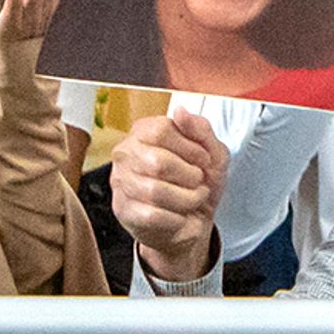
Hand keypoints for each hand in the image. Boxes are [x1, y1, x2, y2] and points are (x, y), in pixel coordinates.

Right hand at [108, 108, 228, 282]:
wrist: (193, 222)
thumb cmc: (197, 184)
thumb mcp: (212, 153)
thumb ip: (200, 129)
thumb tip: (180, 111)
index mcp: (145, 131)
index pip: (162, 130)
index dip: (190, 148)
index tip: (203, 160)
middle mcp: (127, 153)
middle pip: (159, 162)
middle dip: (189, 177)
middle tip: (197, 182)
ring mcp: (121, 182)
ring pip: (156, 191)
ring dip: (186, 200)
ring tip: (191, 199)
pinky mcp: (123, 210)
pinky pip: (152, 215)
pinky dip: (175, 218)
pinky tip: (178, 215)